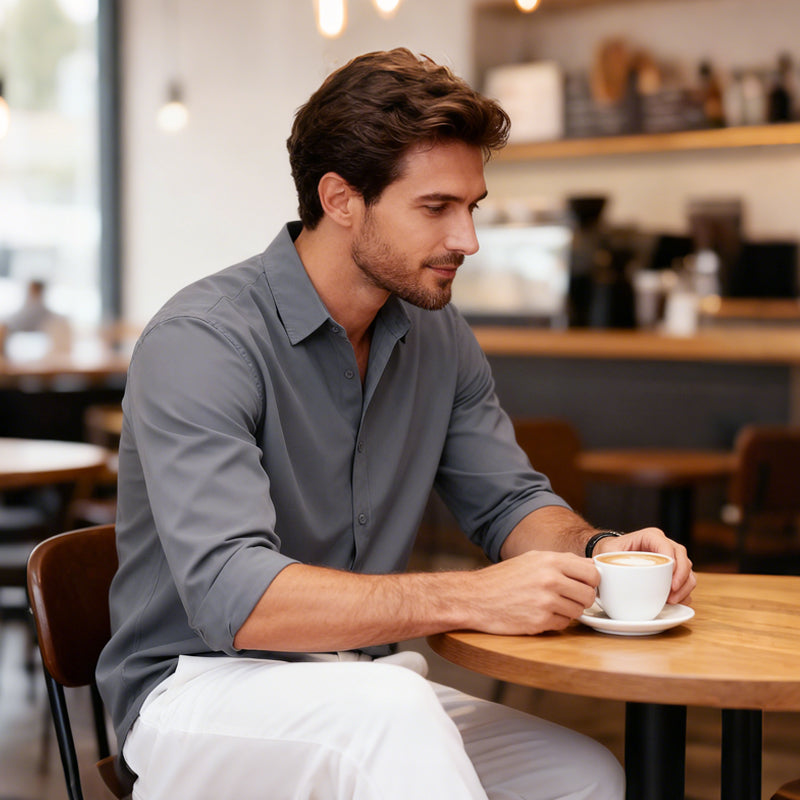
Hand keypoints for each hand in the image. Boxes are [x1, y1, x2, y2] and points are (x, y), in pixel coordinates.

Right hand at [472, 550, 599, 635]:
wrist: (475, 597)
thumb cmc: (503, 578)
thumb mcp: (532, 559)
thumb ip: (561, 562)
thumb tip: (591, 567)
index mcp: (550, 560)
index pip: (592, 573)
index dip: (591, 581)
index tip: (583, 585)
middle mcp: (550, 579)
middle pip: (589, 594)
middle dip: (582, 598)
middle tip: (568, 598)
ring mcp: (546, 601)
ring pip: (578, 611)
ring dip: (568, 611)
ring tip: (549, 605)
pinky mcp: (540, 621)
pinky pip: (563, 624)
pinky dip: (555, 622)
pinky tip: (539, 614)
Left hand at [593, 527, 695, 605]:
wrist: (611, 555)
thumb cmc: (609, 551)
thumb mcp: (607, 553)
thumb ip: (608, 561)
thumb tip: (604, 575)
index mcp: (650, 537)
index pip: (667, 546)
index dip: (673, 563)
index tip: (671, 581)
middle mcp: (664, 545)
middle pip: (682, 558)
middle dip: (682, 578)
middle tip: (672, 595)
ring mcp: (671, 558)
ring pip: (688, 570)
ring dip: (684, 588)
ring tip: (672, 601)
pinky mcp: (673, 572)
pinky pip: (686, 582)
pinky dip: (684, 593)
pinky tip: (674, 602)